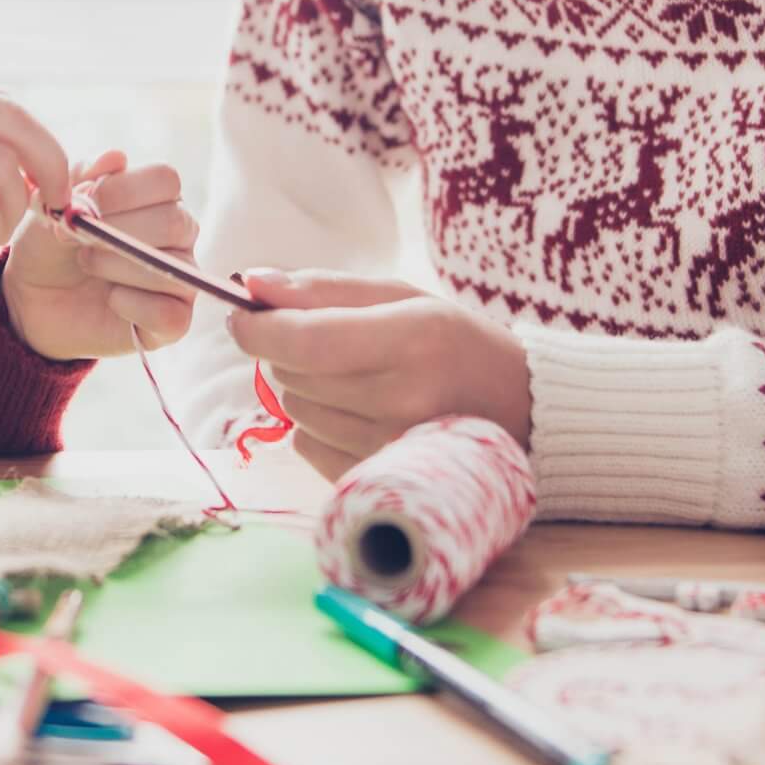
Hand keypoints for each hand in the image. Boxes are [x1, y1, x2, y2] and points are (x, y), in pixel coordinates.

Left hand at [0, 150, 202, 360]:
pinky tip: (110, 300)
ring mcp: (180, 278)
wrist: (32, 298)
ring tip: (85, 264)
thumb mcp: (54, 204)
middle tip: (78, 239)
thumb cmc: (51, 243)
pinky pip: (172, 315)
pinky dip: (134, 305)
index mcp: (157, 198)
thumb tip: (115, 157)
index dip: (125, 190)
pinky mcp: (173, 321)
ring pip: (173, 268)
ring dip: (119, 265)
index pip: (166, 180)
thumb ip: (81, 176)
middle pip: (175, 222)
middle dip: (118, 231)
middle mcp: (178, 234)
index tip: (85, 203)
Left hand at [224, 270, 532, 480]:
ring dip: (305, 390)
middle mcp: (403, 397)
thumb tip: (250, 282)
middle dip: (287, 351)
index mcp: (412, 338)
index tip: (242, 316)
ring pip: (295, 412)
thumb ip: (323, 288)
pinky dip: (316, 427)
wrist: (522, 415)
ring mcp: (391, 447)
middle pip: (292, 374)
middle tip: (327, 343)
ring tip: (356, 380)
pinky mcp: (379, 481)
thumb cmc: (458, 345)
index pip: (304, 339)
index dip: (258, 328)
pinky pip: (306, 448)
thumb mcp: (404, 297)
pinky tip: (359, 414)